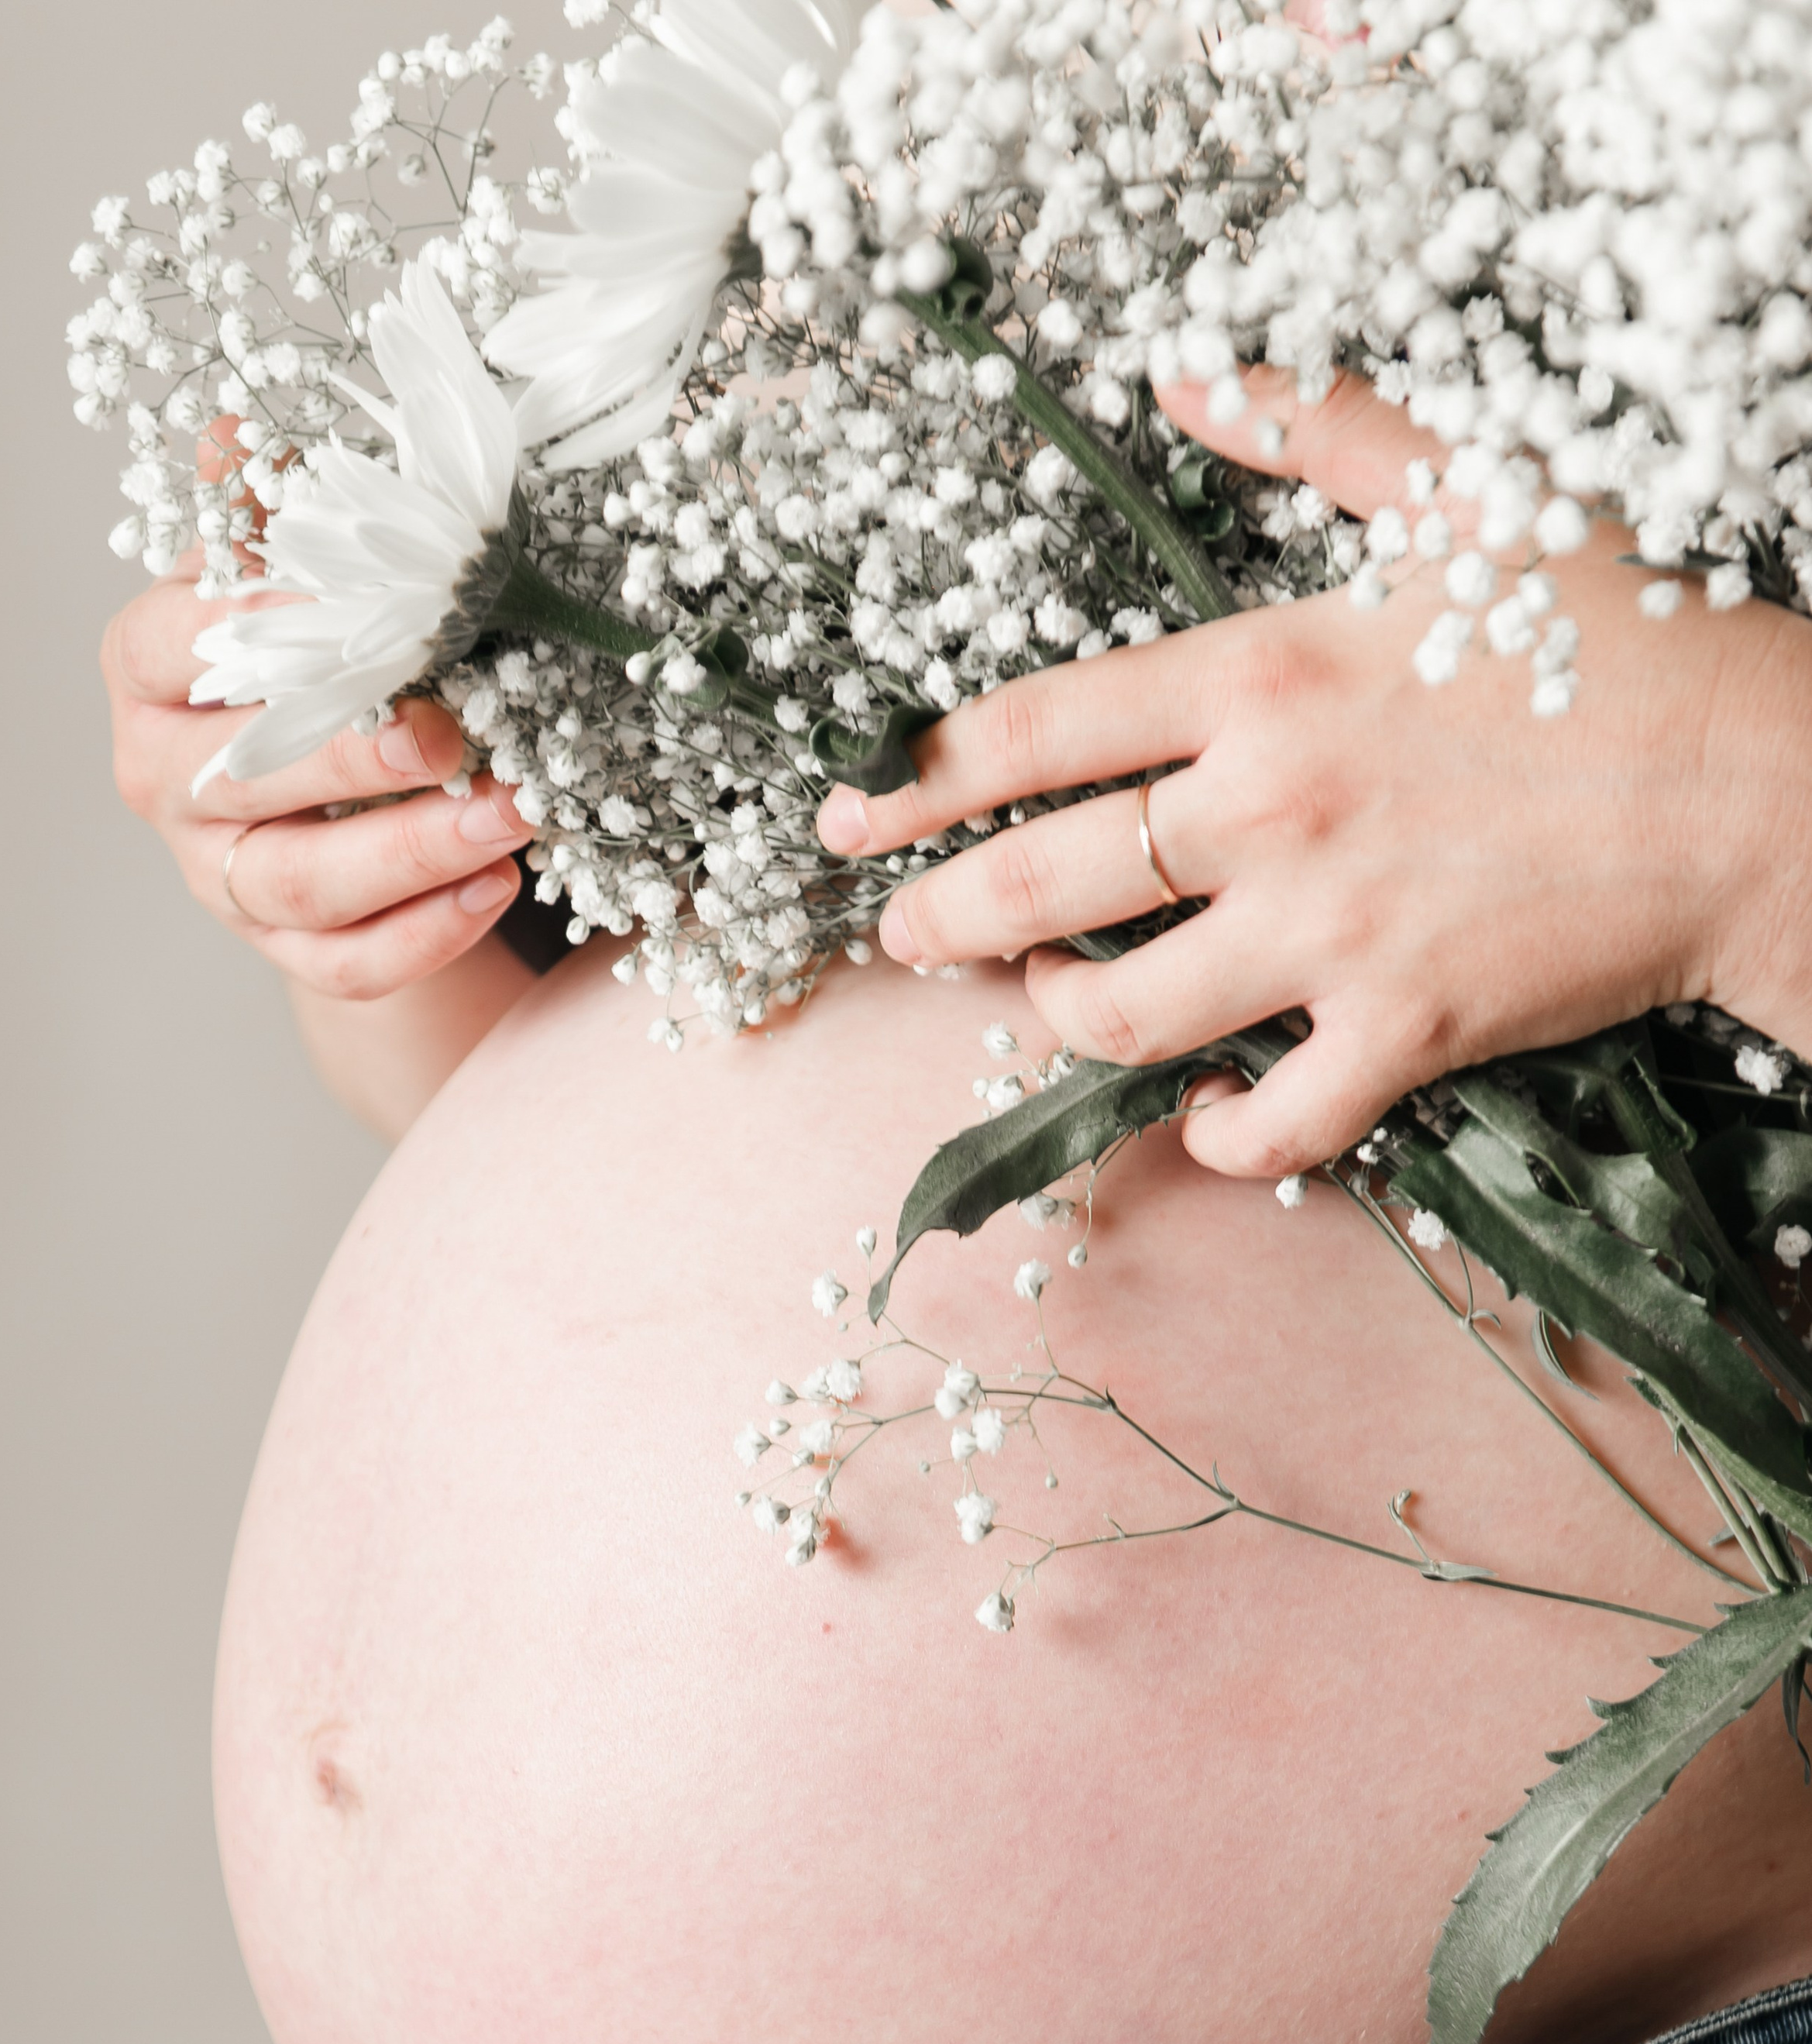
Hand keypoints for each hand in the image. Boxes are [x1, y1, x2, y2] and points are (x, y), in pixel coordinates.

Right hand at [102, 558, 532, 1000]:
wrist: (318, 783)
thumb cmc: (306, 651)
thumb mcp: (288, 574)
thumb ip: (269, 516)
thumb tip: (238, 433)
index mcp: (150, 671)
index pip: (176, 647)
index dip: (254, 635)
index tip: (345, 615)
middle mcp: (162, 779)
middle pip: (247, 778)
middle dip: (359, 759)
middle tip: (458, 733)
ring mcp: (215, 874)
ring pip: (300, 885)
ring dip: (413, 855)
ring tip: (510, 816)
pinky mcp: (277, 949)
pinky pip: (345, 963)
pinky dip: (423, 936)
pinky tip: (495, 888)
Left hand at [815, 369, 1811, 1177]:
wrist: (1760, 785)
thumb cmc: (1617, 637)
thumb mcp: (1461, 492)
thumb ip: (1314, 426)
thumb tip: (1192, 377)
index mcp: (1263, 676)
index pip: (1033, 731)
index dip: (914, 776)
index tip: (850, 809)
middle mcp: (1269, 809)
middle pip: (1039, 887)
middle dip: (941, 919)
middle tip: (900, 935)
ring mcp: (1330, 933)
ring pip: (1126, 1014)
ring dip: (1061, 1021)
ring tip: (1048, 1007)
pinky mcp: (1401, 1030)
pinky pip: (1271, 1122)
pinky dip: (1224, 1137)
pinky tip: (1210, 1120)